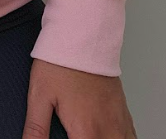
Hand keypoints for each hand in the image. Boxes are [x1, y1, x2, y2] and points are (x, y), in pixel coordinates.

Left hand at [22, 58, 137, 138]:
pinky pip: (129, 137)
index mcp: (86, 131)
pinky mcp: (123, 111)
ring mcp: (118, 121)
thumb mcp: (39, 95)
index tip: (64, 137)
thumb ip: (36, 127)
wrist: (81, 37)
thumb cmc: (59, 64)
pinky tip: (105, 135)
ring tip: (85, 134)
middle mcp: (107, 130)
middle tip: (72, 133)